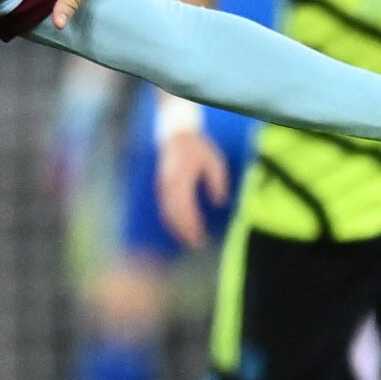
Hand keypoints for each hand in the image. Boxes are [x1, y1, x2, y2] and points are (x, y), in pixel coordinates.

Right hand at [155, 128, 230, 249]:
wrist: (177, 135)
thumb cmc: (198, 148)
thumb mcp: (214, 161)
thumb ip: (218, 181)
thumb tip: (219, 203)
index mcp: (183, 177)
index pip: (185, 206)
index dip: (192, 224)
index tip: (200, 236)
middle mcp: (169, 183)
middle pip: (174, 213)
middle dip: (184, 230)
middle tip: (197, 244)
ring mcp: (163, 185)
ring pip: (166, 212)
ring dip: (176, 228)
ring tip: (189, 240)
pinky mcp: (161, 186)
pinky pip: (163, 207)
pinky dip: (170, 220)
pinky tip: (179, 228)